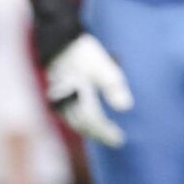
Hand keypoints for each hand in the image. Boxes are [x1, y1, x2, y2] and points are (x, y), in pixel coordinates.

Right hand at [44, 32, 133, 147]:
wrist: (60, 43)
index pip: (93, 122)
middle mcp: (66, 103)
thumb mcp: (104, 67)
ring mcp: (59, 102)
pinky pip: (70, 116)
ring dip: (90, 130)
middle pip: (83, 126)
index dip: (106, 133)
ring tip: (105, 133)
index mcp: (78, 96)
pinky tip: (91, 122)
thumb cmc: (84, 54)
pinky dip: (82, 122)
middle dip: (99, 134)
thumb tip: (126, 108)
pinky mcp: (57, 98)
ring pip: (75, 123)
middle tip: (114, 140)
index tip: (120, 140)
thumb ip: (114, 87)